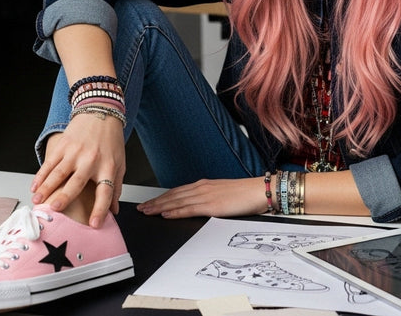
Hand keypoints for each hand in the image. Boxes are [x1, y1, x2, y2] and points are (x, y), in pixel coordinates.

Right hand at [31, 113, 125, 227]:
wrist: (101, 113)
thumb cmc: (111, 141)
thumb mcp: (120, 163)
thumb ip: (116, 187)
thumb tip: (114, 211)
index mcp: (108, 167)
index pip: (106, 192)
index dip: (100, 209)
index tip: (94, 225)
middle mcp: (91, 160)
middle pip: (77, 182)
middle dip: (65, 196)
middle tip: (55, 209)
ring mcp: (75, 152)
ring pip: (58, 173)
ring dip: (46, 188)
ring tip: (37, 201)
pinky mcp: (63, 146)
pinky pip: (50, 163)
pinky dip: (41, 176)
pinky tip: (35, 187)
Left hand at [136, 177, 268, 218]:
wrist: (259, 190)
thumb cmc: (245, 194)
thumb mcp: (223, 193)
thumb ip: (210, 198)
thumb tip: (199, 205)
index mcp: (205, 185)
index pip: (177, 191)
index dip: (162, 197)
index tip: (150, 202)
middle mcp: (202, 188)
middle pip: (173, 196)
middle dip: (155, 202)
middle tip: (141, 208)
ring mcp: (205, 196)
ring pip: (176, 201)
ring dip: (159, 207)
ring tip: (146, 212)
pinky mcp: (211, 206)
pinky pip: (188, 209)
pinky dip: (174, 211)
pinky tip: (165, 215)